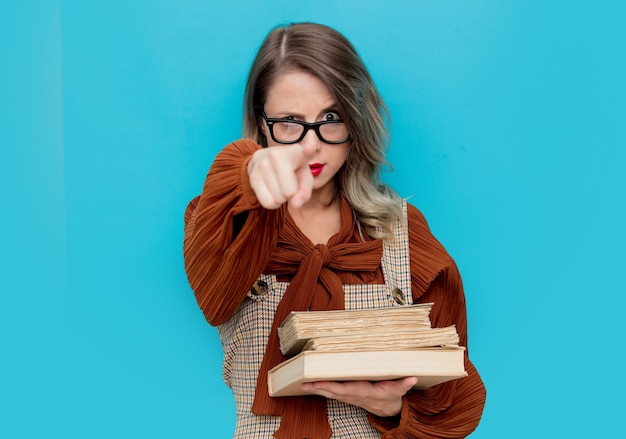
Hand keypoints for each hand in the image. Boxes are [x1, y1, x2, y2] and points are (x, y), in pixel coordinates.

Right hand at [247, 142, 316, 208]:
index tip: (310, 149)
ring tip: (279, 186)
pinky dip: (272, 203)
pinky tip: (272, 191)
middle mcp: (276, 154)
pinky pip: (268, 203)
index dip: (307, 151)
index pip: (303, 152)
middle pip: (289, 192)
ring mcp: (262, 164)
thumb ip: (305, 191)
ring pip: (278, 199)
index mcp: (296, 152)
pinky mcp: (253, 175)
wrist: (264, 162)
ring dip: (280, 198)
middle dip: (291, 194)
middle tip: (288, 184)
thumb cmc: (291, 171)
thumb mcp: (304, 178)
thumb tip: (295, 204)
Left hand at [301, 377, 416, 417]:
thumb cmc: (391, 396)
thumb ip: (403, 384)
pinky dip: (321, 389)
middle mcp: (353, 395)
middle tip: (304, 383)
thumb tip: (411, 378)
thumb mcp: (398, 390)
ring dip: (316, 389)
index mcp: (364, 392)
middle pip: (333, 392)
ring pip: (330, 393)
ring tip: (303, 384)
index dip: (332, 386)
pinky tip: (311, 385)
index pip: (345, 389)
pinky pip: (331, 393)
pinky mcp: (347, 395)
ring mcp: (349, 397)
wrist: (388, 409)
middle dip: (318, 388)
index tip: (319, 383)